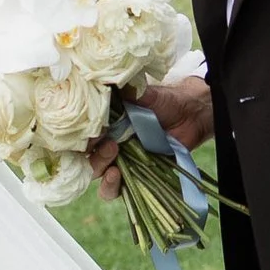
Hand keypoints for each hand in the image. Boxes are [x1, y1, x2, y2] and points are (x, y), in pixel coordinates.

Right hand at [88, 74, 213, 199]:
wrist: (189, 116)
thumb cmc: (164, 102)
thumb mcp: (144, 94)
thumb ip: (125, 91)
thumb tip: (106, 80)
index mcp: (103, 122)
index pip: (81, 132)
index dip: (80, 135)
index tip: (88, 131)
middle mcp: (105, 141)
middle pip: (85, 155)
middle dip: (93, 153)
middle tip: (111, 145)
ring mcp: (118, 160)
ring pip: (96, 173)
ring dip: (100, 170)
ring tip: (113, 167)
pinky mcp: (131, 176)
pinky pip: (113, 189)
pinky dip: (110, 186)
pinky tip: (116, 176)